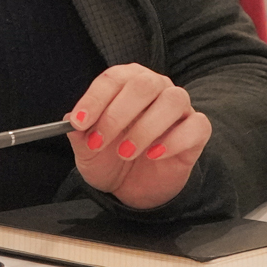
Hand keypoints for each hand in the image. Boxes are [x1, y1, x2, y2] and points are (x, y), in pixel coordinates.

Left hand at [67, 65, 210, 209]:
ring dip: (145, 127)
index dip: (94, 99)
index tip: (79, 122)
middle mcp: (156, 87)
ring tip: (125, 152)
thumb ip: (79, 134)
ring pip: (172, 100)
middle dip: (117, 114)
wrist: (132, 187)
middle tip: (99, 141)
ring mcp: (179, 108)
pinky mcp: (197, 131)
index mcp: (127, 82)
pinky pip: (196, 125)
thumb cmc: (110, 158)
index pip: (113, 78)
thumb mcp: (87, 151)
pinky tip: (154, 154)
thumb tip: (70, 119)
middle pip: (143, 84)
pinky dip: (174, 140)